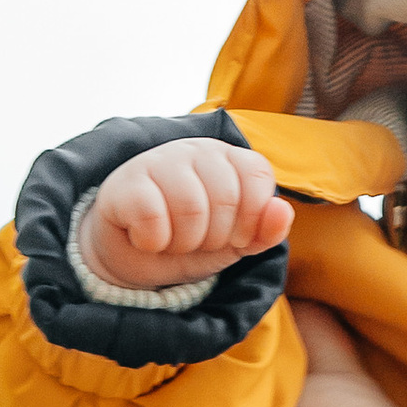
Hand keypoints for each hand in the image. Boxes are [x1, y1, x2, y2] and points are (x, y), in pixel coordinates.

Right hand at [83, 136, 292, 292]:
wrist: (132, 256)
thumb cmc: (189, 240)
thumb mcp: (235, 243)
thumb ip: (265, 231)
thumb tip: (282, 209)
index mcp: (227, 158)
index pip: (257, 176)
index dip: (252, 218)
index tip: (236, 236)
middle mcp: (195, 150)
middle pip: (226, 198)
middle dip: (215, 237)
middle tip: (197, 240)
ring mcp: (158, 160)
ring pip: (191, 209)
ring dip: (184, 242)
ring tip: (172, 239)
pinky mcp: (125, 183)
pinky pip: (153, 218)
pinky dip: (153, 242)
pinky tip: (146, 238)